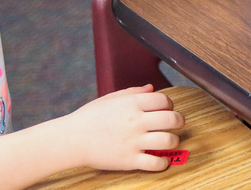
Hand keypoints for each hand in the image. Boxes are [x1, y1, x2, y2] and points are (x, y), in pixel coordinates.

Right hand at [60, 85, 183, 171]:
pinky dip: (163, 163)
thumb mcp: (111, 99)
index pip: (164, 100)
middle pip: (172, 119)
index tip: (167, 109)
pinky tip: (161, 160)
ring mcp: (133, 142)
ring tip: (171, 142)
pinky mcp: (129, 160)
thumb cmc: (90, 118)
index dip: (170, 104)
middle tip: (178, 124)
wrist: (71, 140)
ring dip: (174, 141)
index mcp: (132, 104)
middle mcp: (136, 122)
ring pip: (168, 141)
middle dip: (180, 121)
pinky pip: (155, 163)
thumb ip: (134, 92)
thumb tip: (152, 88)